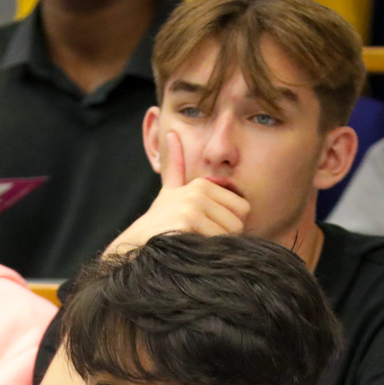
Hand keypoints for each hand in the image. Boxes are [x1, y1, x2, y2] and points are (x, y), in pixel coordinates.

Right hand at [104, 132, 248, 253]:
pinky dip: (208, 249)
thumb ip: (176, 166)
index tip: (211, 228)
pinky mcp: (187, 221)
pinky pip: (217, 240)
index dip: (231, 223)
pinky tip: (192, 246)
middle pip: (238, 222)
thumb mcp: (170, 189)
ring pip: (229, 233)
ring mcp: (192, 205)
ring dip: (217, 244)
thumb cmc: (160, 219)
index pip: (243, 208)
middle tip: (204, 238)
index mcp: (202, 184)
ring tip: (196, 241)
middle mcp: (199, 191)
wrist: (140, 240)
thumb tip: (172, 135)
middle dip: (226, 236)